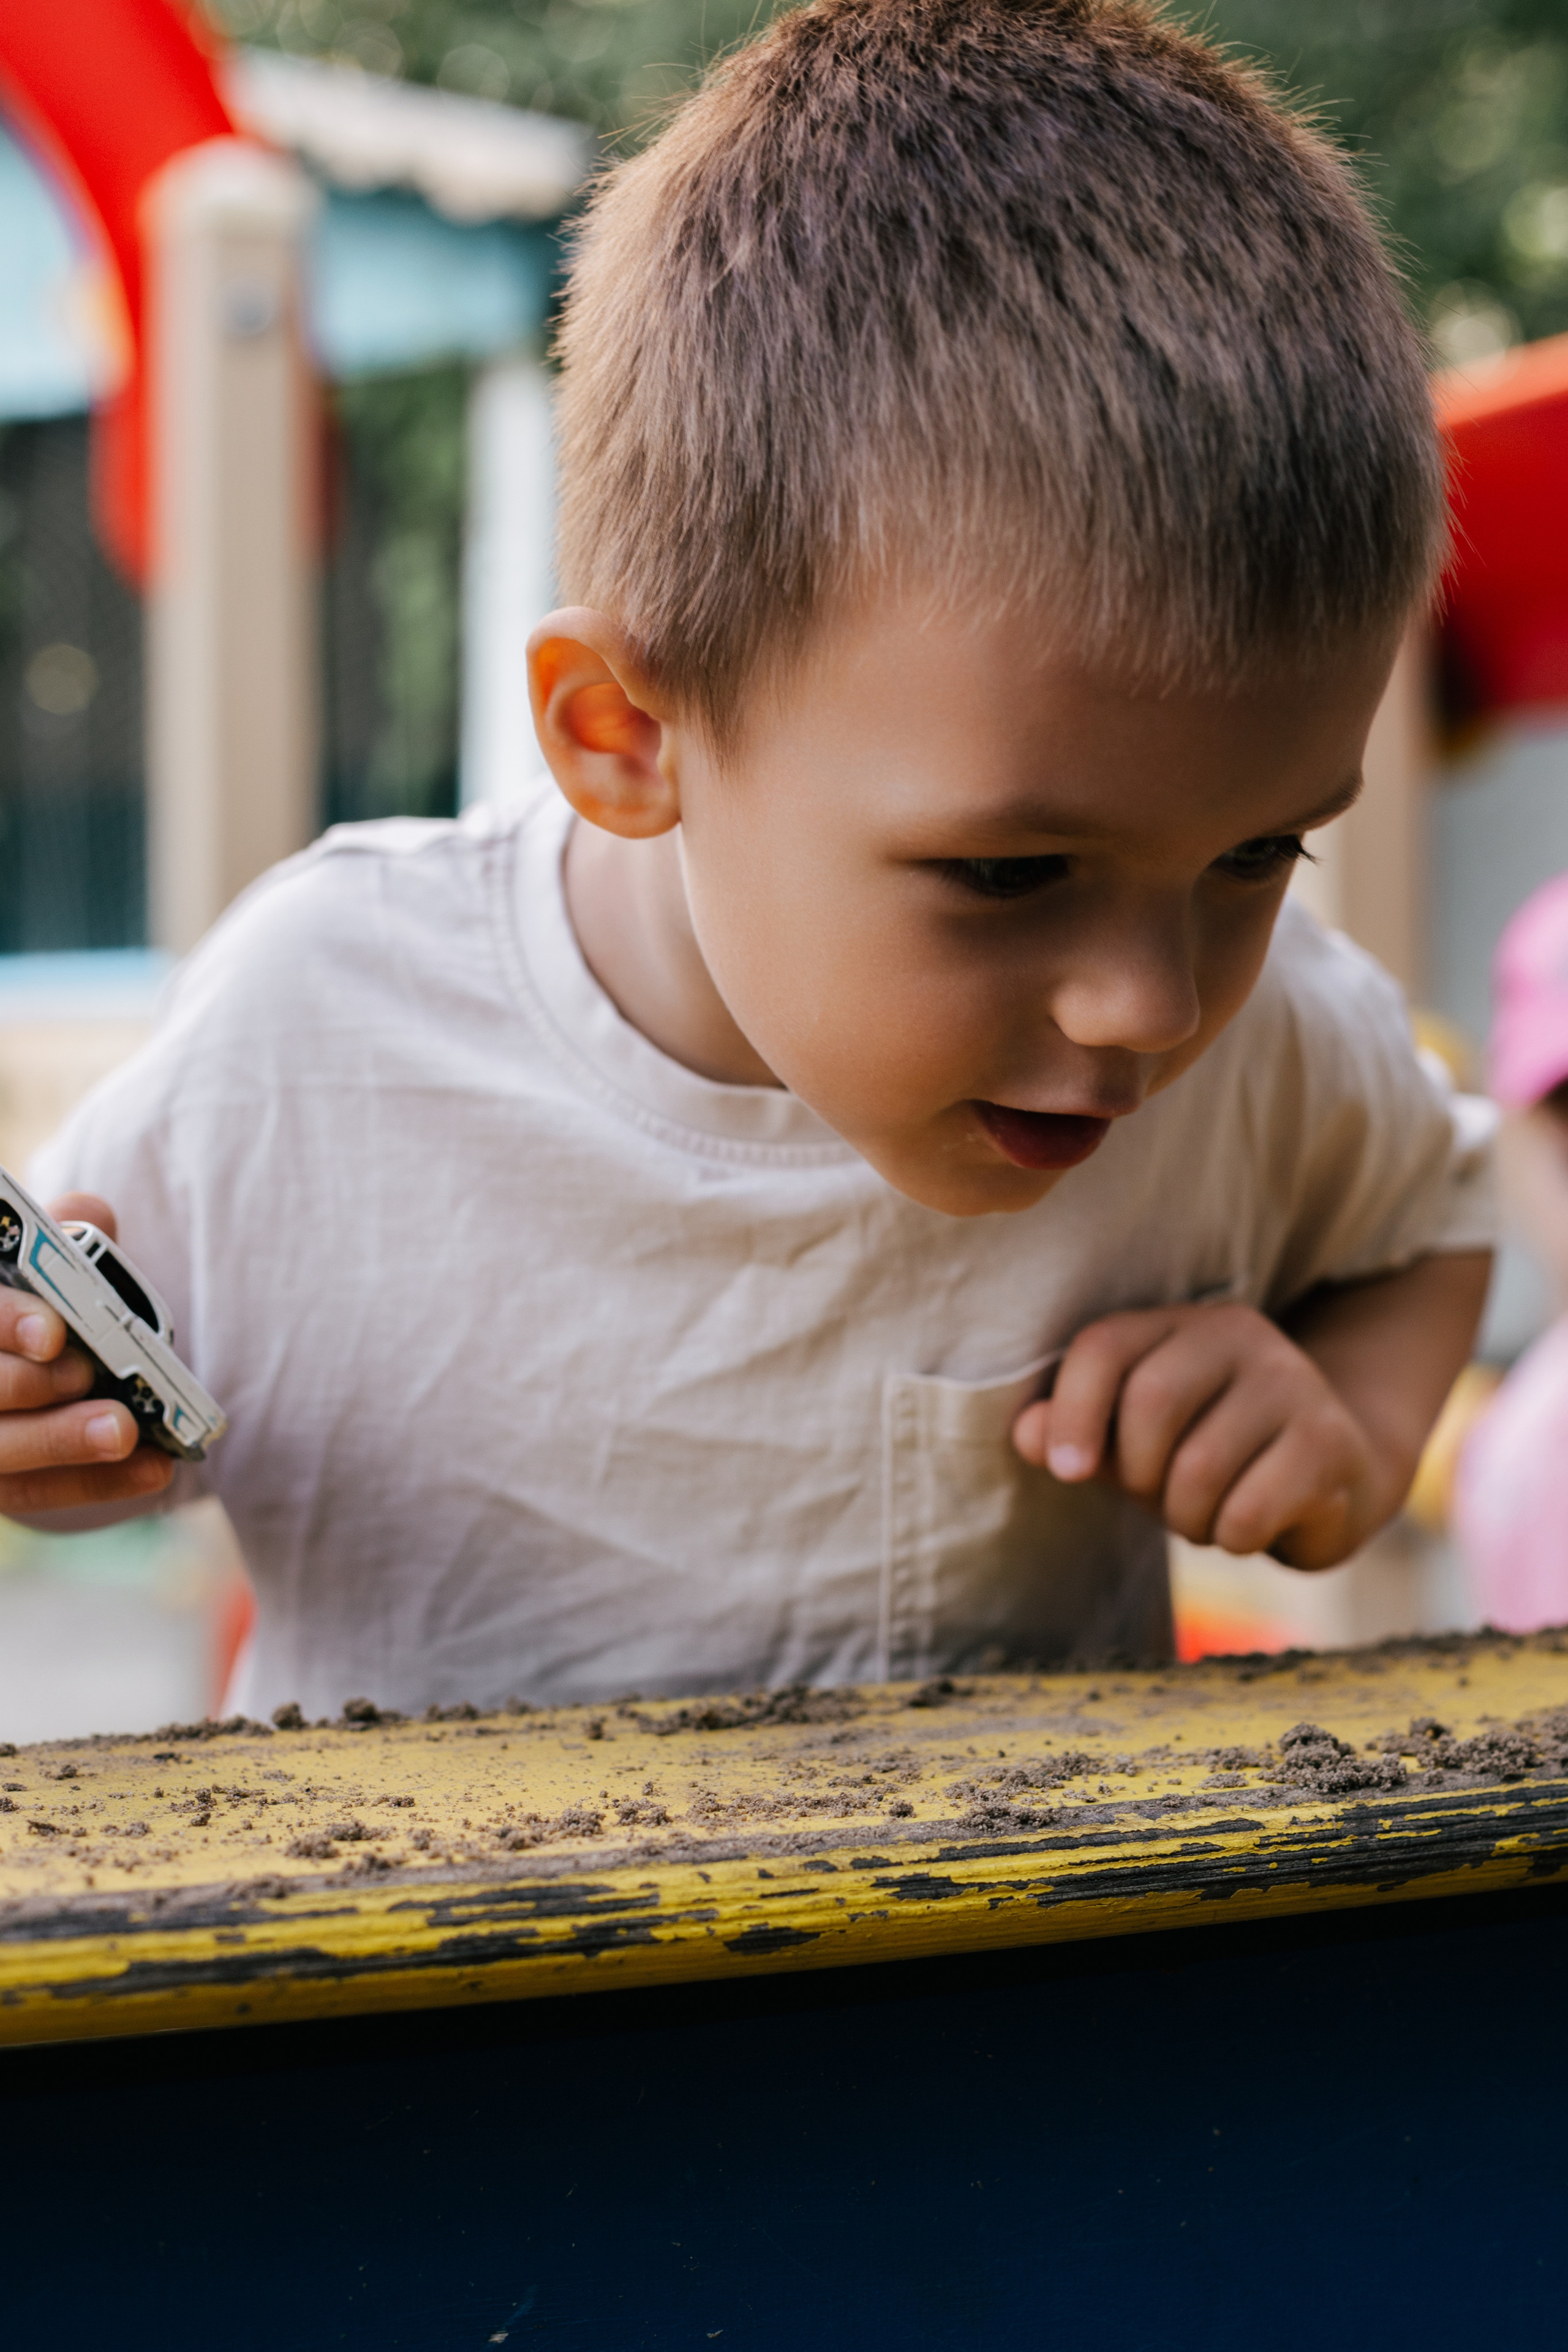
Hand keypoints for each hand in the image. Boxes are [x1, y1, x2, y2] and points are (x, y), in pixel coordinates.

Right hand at [0, 1193, 175, 1518]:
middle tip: (88, 1377)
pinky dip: (94, 1483)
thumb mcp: (46, 1261)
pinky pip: (36, 1493)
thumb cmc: (43, 1301)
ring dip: (62, 1442)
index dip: (3, 1321)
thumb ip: (66, 1236)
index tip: (54, 1333)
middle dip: (31, 1386)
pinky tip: (153, 1470)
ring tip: (126, 1431)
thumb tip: (90, 1219)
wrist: (42, 1361)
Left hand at [1012, 1302, 1383, 1569]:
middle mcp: (1239, 1336)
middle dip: (1137, 1473)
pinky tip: (1248, 1523)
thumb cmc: (1210, 1454)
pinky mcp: (1329, 1443)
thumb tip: (1027, 1434)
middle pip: (1151, 1403)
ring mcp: (1293, 1383)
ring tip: (1206, 1512)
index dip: (1072, 1412)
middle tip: (1156, 1495)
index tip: (1067, 1471)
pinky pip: (1246, 1512)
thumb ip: (1075, 1432)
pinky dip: (1232, 1538)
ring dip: (1186, 1517)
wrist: (1331, 1475)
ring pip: (1199, 1469)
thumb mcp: (1132, 1441)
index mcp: (1178, 1323)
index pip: (1104, 1347)